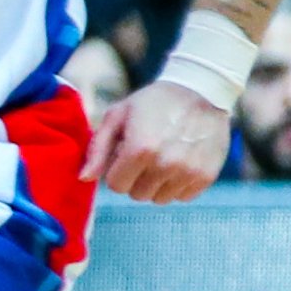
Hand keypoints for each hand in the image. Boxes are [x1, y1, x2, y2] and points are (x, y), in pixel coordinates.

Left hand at [85, 78, 232, 202]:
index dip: (117, 171)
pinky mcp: (206, 176)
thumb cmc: (153, 102)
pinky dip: (178, 185)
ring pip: (160, 199)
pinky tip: (181, 164)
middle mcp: (164, 165)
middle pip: (138, 194)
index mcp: (139, 150)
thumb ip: (98, 149)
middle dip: (136, 179)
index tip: (126, 156)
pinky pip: (183, 197)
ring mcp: (188, 172)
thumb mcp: (118, 116)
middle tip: (146, 156)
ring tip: (164, 160)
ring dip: (157, 184)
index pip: (116, 185)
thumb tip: (84, 178)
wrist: (202, 92)